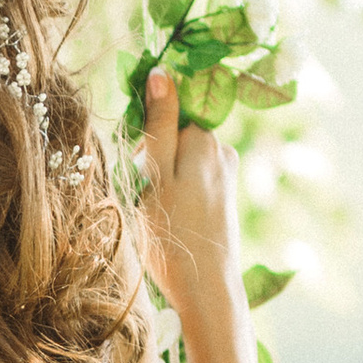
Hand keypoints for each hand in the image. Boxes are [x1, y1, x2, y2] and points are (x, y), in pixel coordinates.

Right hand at [136, 64, 243, 319]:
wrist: (207, 291)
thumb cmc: (174, 235)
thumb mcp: (157, 175)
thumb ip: (159, 124)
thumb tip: (160, 71)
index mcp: (207, 139)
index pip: (169, 112)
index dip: (145, 134)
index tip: (135, 162)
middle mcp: (223, 152)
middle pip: (175, 138)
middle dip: (153, 159)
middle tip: (143, 195)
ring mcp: (226, 178)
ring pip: (180, 163)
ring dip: (161, 180)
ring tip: (156, 214)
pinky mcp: (223, 201)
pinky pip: (190, 184)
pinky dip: (174, 197)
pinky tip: (171, 224)